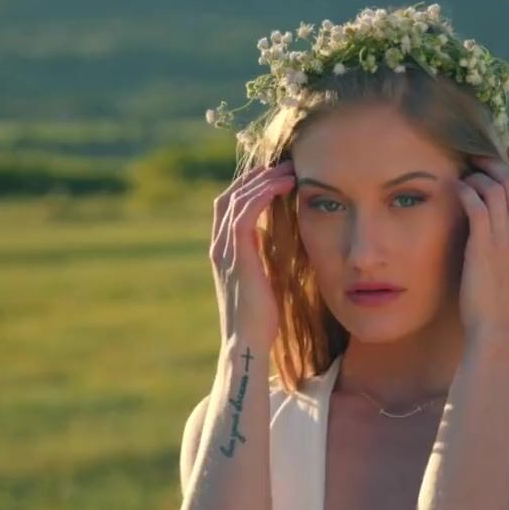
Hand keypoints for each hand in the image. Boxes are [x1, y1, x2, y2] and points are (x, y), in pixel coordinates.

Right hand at [210, 158, 297, 348]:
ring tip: (290, 170)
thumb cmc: (261, 319)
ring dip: (264, 179)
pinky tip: (283, 185)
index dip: (252, 186)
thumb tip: (276, 240)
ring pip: (237, 198)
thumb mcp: (263, 280)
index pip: (231, 206)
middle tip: (287, 165)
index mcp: (224, 251)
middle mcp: (219, 246)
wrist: (248, 344)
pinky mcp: (236, 254)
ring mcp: (224, 249)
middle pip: (230, 195)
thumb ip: (263, 258)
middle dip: (257, 176)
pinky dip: (262, 193)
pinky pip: (244, 212)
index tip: (280, 175)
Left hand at [453, 144, 508, 340]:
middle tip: (478, 157)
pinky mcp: (483, 245)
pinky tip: (458, 189)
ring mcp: (506, 237)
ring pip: (496, 189)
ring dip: (479, 177)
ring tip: (466, 175)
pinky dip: (467, 191)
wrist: (500, 327)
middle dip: (496, 163)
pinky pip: (477, 205)